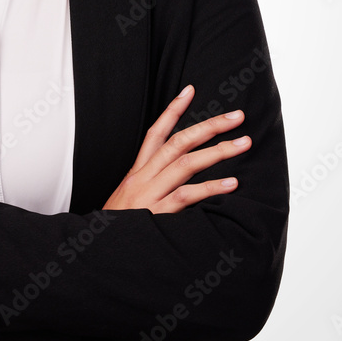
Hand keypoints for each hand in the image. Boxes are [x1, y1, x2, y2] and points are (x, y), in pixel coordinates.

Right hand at [102, 85, 249, 213]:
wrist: (98, 250)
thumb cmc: (117, 226)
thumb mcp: (128, 198)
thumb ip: (149, 185)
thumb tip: (174, 176)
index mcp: (137, 171)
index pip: (156, 132)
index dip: (173, 110)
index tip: (190, 91)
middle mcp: (143, 177)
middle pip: (178, 142)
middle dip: (209, 126)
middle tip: (237, 117)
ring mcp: (150, 194)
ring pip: (186, 164)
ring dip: (218, 152)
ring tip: (243, 143)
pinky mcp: (156, 214)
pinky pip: (186, 196)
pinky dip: (210, 188)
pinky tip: (231, 183)